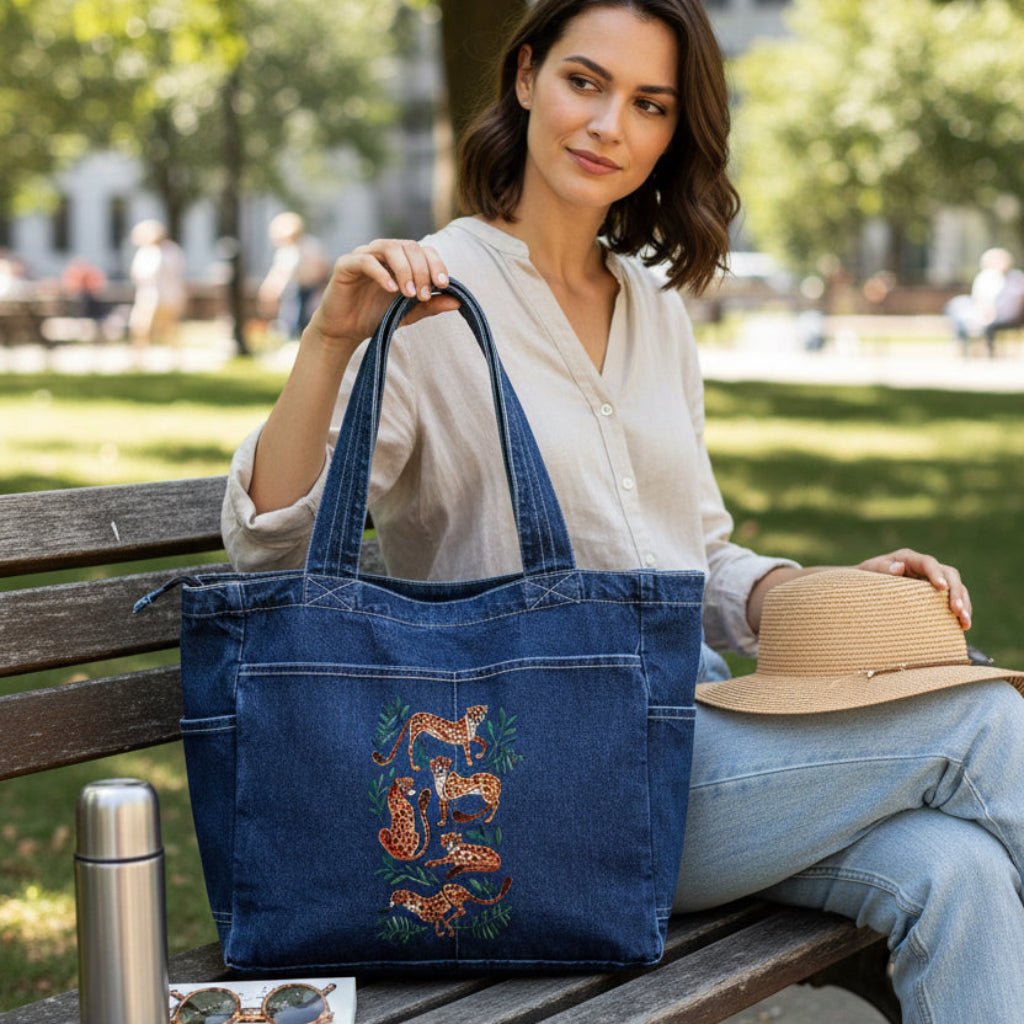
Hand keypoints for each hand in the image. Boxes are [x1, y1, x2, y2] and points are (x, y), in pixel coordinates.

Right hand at [305, 238, 458, 350]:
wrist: (346, 330)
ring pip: (390, 248)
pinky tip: (391, 289)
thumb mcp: (408, 313)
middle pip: (410, 247)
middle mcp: (383, 253)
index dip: (436, 264)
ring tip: (409, 294)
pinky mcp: (346, 264)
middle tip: (423, 296)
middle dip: (421, 270)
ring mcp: (364, 255)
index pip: (424, 250)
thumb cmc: (377, 317)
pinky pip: (366, 261)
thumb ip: (430, 305)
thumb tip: (457, 301)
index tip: (443, 285)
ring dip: (405, 270)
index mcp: (401, 260)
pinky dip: (381, 273)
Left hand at [856, 548, 971, 628]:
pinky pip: (955, 600)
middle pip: (949, 574)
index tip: (941, 588)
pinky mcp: (937, 594)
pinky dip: (961, 612)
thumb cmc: (865, 577)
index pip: (928, 562)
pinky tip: (963, 626)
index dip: (936, 573)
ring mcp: (933, 580)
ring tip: (964, 623)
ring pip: (957, 588)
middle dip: (956, 592)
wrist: (864, 587)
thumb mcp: (869, 572)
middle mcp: (924, 567)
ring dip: (964, 605)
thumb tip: (897, 568)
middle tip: (956, 611)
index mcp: (908, 559)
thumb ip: (882, 568)